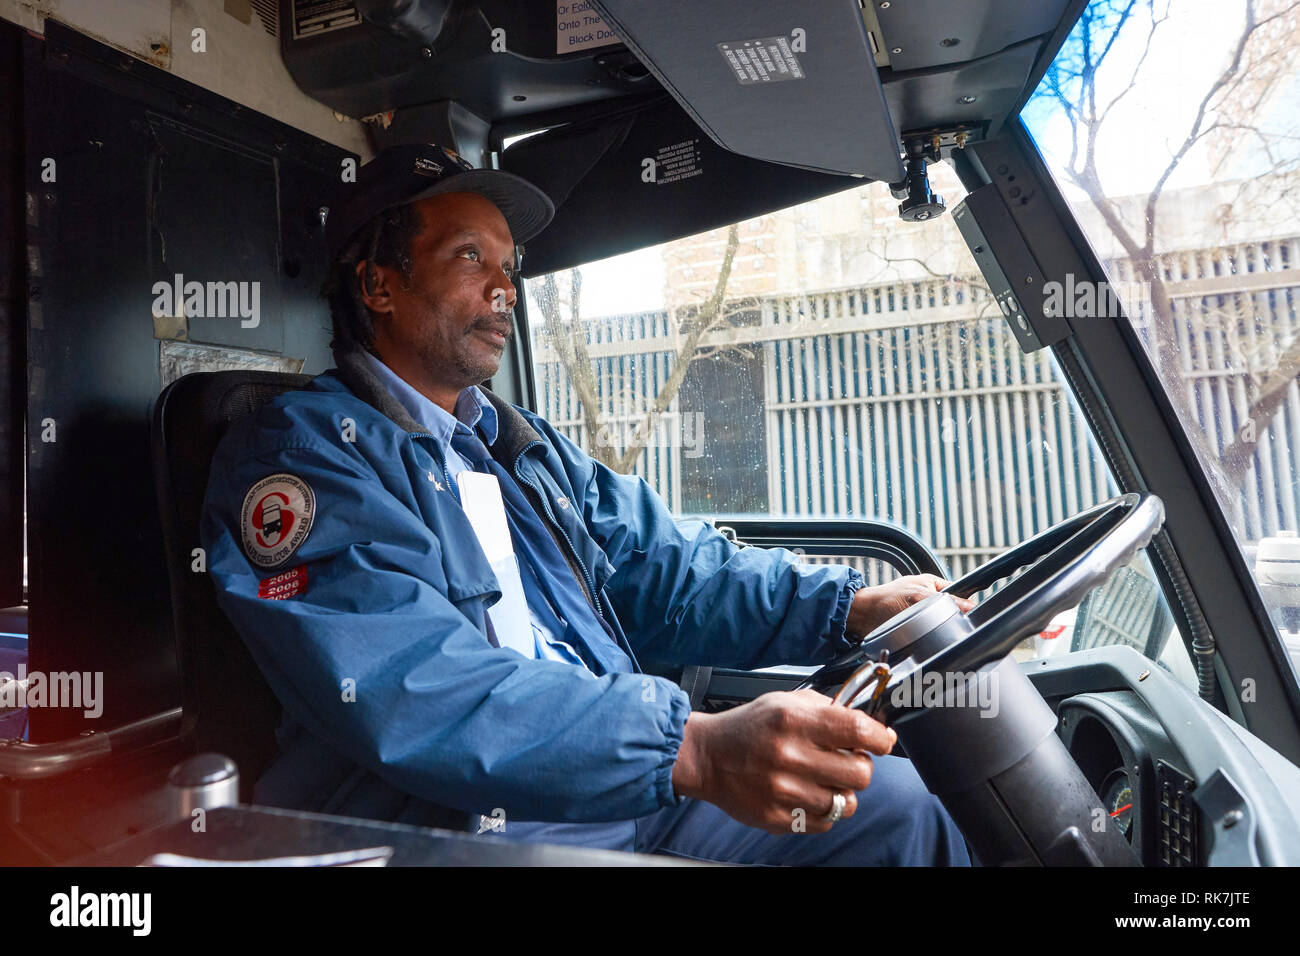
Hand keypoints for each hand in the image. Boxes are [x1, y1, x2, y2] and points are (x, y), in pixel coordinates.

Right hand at [671, 689, 895, 833]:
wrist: (708, 757)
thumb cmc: (749, 727)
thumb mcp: (784, 702)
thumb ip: (826, 709)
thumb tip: (868, 723)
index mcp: (794, 721)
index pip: (858, 730)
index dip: (880, 737)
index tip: (882, 740)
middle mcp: (790, 756)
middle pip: (861, 773)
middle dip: (861, 766)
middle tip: (847, 760)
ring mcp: (784, 792)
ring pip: (846, 804)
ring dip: (842, 791)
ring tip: (825, 780)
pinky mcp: (778, 818)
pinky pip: (824, 823)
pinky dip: (823, 811)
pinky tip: (807, 794)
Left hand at [847, 574, 975, 639]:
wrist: (864, 616)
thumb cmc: (886, 599)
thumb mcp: (921, 596)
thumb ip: (947, 601)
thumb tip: (970, 606)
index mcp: (932, 584)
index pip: (958, 593)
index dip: (964, 604)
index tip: (970, 615)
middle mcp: (928, 598)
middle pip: (950, 611)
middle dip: (951, 618)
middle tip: (951, 625)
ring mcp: (921, 614)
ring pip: (941, 624)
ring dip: (940, 630)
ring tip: (936, 632)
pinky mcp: (915, 629)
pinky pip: (930, 634)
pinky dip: (931, 638)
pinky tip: (929, 639)